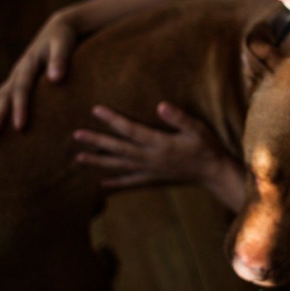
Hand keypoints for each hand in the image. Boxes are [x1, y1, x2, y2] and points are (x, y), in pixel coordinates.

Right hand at [0, 12, 77, 136]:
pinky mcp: (19, 79)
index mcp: (28, 63)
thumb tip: (55, 79)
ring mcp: (16, 74)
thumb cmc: (64, 38)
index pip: (22, 88)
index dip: (20, 107)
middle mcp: (18, 70)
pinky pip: (4, 96)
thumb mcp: (64, 45)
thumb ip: (60, 60)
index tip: (19, 127)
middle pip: (4, 95)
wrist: (59, 28)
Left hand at [72, 102, 228, 189]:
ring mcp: (150, 170)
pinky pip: (130, 181)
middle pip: (118, 148)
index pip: (130, 129)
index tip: (95, 110)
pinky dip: (115, 183)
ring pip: (119, 165)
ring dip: (98, 162)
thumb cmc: (207, 147)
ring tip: (78, 158)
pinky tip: (101, 184)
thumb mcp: (198, 129)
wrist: (214, 173)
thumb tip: (161, 105)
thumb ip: (179, 118)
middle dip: (96, 141)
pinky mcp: (153, 178)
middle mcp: (150, 158)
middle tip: (75, 135)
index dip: (112, 119)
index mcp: (160, 143)